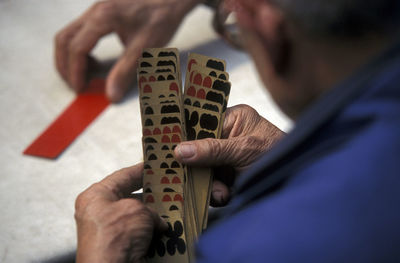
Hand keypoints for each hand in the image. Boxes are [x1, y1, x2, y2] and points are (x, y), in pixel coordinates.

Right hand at [55, 0, 199, 101]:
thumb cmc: (161, 17)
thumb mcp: (144, 48)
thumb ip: (125, 72)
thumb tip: (111, 95)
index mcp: (102, 18)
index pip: (76, 49)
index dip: (75, 72)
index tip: (81, 89)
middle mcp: (94, 12)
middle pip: (64, 40)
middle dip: (65, 66)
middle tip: (76, 85)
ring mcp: (96, 10)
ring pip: (68, 35)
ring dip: (70, 57)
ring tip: (85, 75)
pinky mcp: (101, 13)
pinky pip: (79, 32)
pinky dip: (79, 49)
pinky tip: (93, 60)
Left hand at [75, 163, 166, 262]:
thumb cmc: (112, 241)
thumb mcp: (139, 211)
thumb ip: (151, 209)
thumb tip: (157, 218)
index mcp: (95, 196)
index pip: (122, 176)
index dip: (141, 169)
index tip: (153, 165)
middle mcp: (99, 213)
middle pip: (130, 197)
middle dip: (150, 196)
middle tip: (166, 189)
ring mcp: (108, 231)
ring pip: (137, 218)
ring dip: (153, 217)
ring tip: (170, 212)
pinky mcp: (117, 247)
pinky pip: (139, 235)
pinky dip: (152, 233)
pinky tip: (164, 231)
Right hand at [174, 104, 283, 204]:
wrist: (295, 182)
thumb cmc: (277, 154)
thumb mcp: (244, 149)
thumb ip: (212, 149)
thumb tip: (179, 150)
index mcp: (232, 119)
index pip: (201, 122)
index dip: (185, 133)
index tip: (169, 144)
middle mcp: (226, 136)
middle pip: (197, 148)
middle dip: (197, 166)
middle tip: (191, 176)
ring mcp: (226, 158)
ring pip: (202, 169)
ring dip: (208, 183)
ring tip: (221, 192)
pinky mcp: (228, 176)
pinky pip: (211, 184)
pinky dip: (215, 193)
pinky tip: (225, 195)